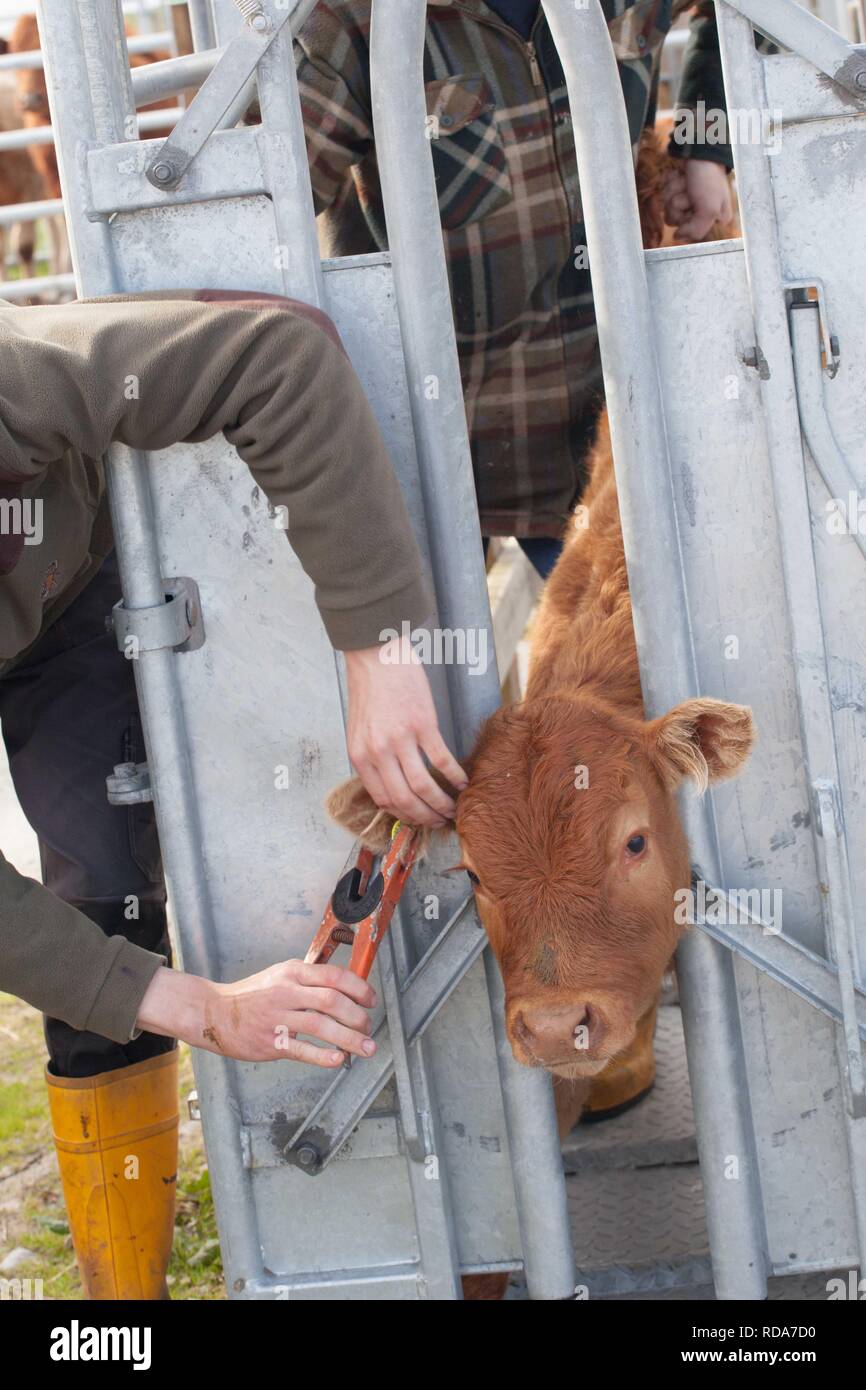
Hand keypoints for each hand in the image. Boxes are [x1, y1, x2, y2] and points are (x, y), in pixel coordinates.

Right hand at [136, 960, 377, 1065]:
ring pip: (322, 1026)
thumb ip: (310, 980)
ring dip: (349, 1039)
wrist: (216, 1013)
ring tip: (366, 1047)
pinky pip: (303, 1050)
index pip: (334, 976)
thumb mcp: (281, 976)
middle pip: (332, 1001)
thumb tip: (347, 990)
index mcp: (292, 973)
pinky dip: (324, 1056)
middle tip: (368, 1028)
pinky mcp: (271, 1042)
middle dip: (358, 1016)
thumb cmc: (252, 995)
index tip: (371, 1000)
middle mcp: (286, 992)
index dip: (359, 989)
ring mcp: (278, 1017)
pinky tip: (338, 1059)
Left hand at [344, 636, 467, 826]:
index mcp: (359, 755)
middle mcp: (378, 752)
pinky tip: (463, 782)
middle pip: (404, 799)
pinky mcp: (423, 724)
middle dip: (424, 817)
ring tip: (453, 808)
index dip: (403, 815)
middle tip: (439, 822)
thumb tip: (388, 785)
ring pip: (424, 785)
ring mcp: (401, 739)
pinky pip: (442, 760)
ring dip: (442, 803)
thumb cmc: (368, 690)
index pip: (382, 799)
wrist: (376, 655)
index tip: (417, 818)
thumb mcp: (358, 729)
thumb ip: (370, 757)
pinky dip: (455, 775)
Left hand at [662, 158, 732, 241]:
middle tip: (690, 190)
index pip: (688, 232)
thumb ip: (695, 230)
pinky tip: (680, 174)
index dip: (687, 218)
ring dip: (673, 190)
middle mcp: (700, 210)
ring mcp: (688, 197)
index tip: (695, 205)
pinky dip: (670, 181)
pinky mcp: (679, 185)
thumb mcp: (709, 210)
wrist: (701, 149)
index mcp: (713, 218)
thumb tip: (677, 237)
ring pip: (667, 204)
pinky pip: (665, 190)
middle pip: (674, 219)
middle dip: (678, 202)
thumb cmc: (708, 178)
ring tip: (686, 180)